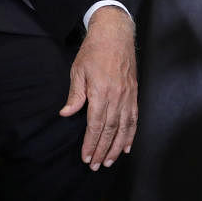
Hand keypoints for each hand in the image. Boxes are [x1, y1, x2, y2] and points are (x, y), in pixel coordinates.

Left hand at [60, 6, 137, 170]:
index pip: (96, 125)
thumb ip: (75, 95)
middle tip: (96, 166)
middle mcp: (117, 96)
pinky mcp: (134, 93)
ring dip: (118, 147)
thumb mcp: (78, 70)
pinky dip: (131, 134)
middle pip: (110, 130)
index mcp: (101, 92)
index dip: (91, 143)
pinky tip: (128, 146)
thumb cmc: (94, 51)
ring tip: (111, 161)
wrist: (115, 34)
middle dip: (103, 150)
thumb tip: (66, 114)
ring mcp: (128, 95)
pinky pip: (134, 118)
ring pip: (124, 127)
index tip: (86, 157)